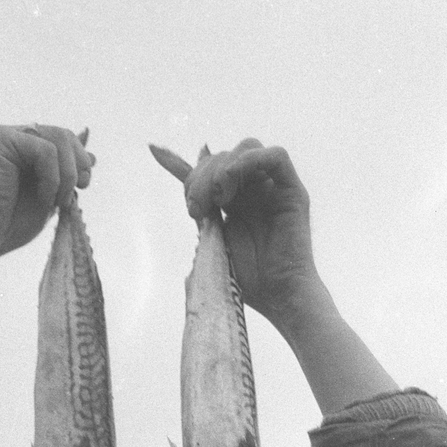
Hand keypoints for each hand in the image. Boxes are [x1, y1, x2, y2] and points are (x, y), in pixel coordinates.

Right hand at [0, 125, 94, 295]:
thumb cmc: (11, 225)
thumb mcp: (51, 197)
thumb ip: (68, 175)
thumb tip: (94, 156)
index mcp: (26, 150)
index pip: (64, 139)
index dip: (81, 159)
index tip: (83, 185)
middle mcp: (15, 137)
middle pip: (64, 134)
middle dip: (78, 164)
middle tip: (79, 189)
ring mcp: (7, 135)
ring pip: (58, 138)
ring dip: (67, 174)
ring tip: (57, 200)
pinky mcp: (0, 138)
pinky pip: (45, 149)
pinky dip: (52, 177)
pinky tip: (43, 197)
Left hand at [182, 140, 319, 330]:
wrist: (278, 297)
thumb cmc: (247, 280)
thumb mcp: (211, 244)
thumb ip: (203, 216)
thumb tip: (189, 194)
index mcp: (232, 202)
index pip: (206, 170)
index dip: (180, 163)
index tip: (154, 152)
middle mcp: (253, 190)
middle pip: (221, 157)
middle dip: (200, 177)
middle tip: (196, 208)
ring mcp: (273, 188)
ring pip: (246, 149)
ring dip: (222, 168)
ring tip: (216, 199)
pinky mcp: (292, 191)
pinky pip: (276, 156)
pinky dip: (249, 160)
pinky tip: (230, 181)